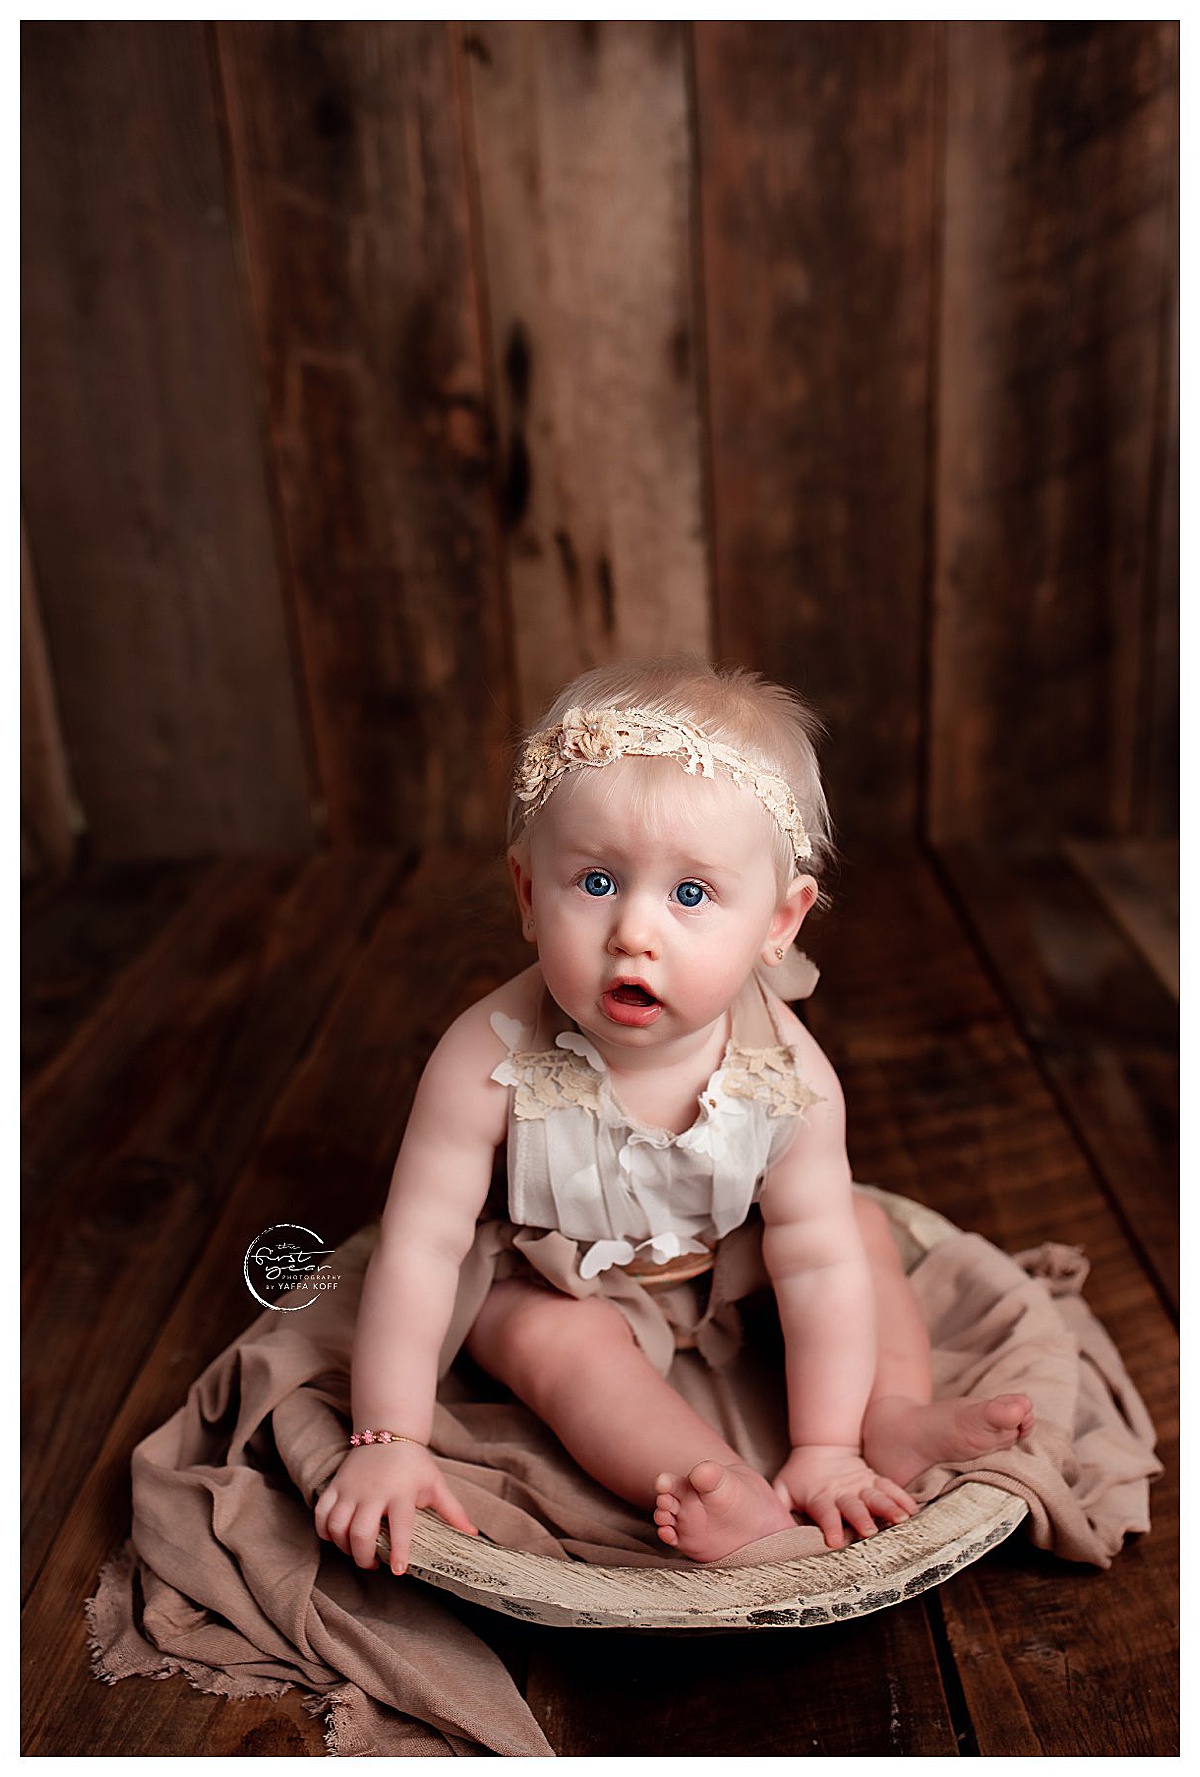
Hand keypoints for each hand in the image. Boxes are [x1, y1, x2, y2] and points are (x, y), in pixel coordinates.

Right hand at [314, 1441, 476, 1574]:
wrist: (388, 1431)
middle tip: (373, 1564)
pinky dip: (324, 1530)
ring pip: (337, 1526)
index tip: (398, 1571)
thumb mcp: (435, 1484)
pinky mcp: (336, 1485)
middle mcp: (374, 1492)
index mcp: (401, 1493)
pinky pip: (321, 1513)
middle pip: (360, 1532)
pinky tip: (335, 1537)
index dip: (399, 1552)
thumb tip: (472, 1534)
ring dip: (343, 1546)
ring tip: (356, 1551)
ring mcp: (351, 1489)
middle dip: (363, 1557)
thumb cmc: (414, 1463)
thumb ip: (452, 1511)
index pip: (401, 1528)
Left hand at [772, 1444, 915, 1549]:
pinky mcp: (873, 1480)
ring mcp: (860, 1485)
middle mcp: (843, 1492)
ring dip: (888, 1507)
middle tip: (870, 1531)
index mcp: (820, 1497)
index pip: (825, 1513)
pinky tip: (913, 1509)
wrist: (821, 1447)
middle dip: (862, 1518)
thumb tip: (767, 1527)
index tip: (833, 1541)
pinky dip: (901, 1497)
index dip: (829, 1526)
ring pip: (876, 1496)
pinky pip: (889, 1488)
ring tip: (902, 1519)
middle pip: (853, 1506)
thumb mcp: (783, 1488)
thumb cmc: (800, 1476)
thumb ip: (777, 1505)